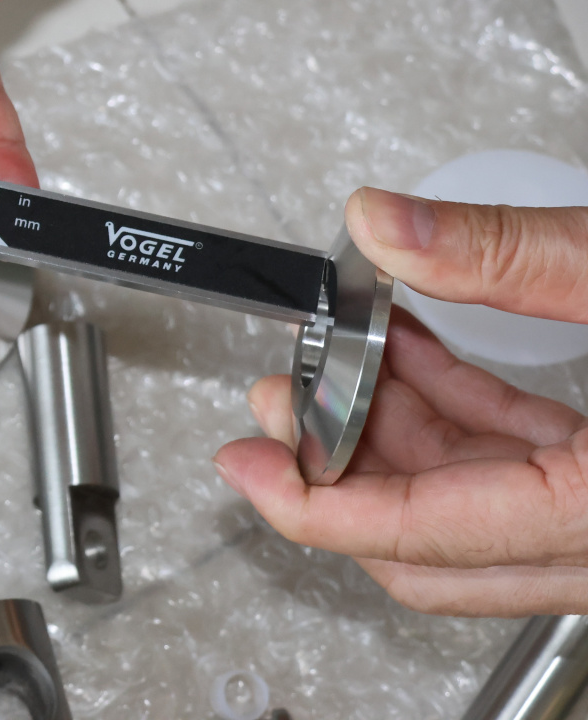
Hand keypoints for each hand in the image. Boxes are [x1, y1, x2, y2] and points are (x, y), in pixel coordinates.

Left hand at [215, 187, 587, 615]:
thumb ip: (511, 258)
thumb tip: (388, 226)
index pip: (424, 538)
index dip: (314, 505)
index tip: (243, 465)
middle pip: (435, 541)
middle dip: (341, 465)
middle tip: (277, 406)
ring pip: (475, 503)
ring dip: (393, 429)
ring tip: (328, 362)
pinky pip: (523, 467)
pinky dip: (458, 413)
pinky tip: (406, 356)